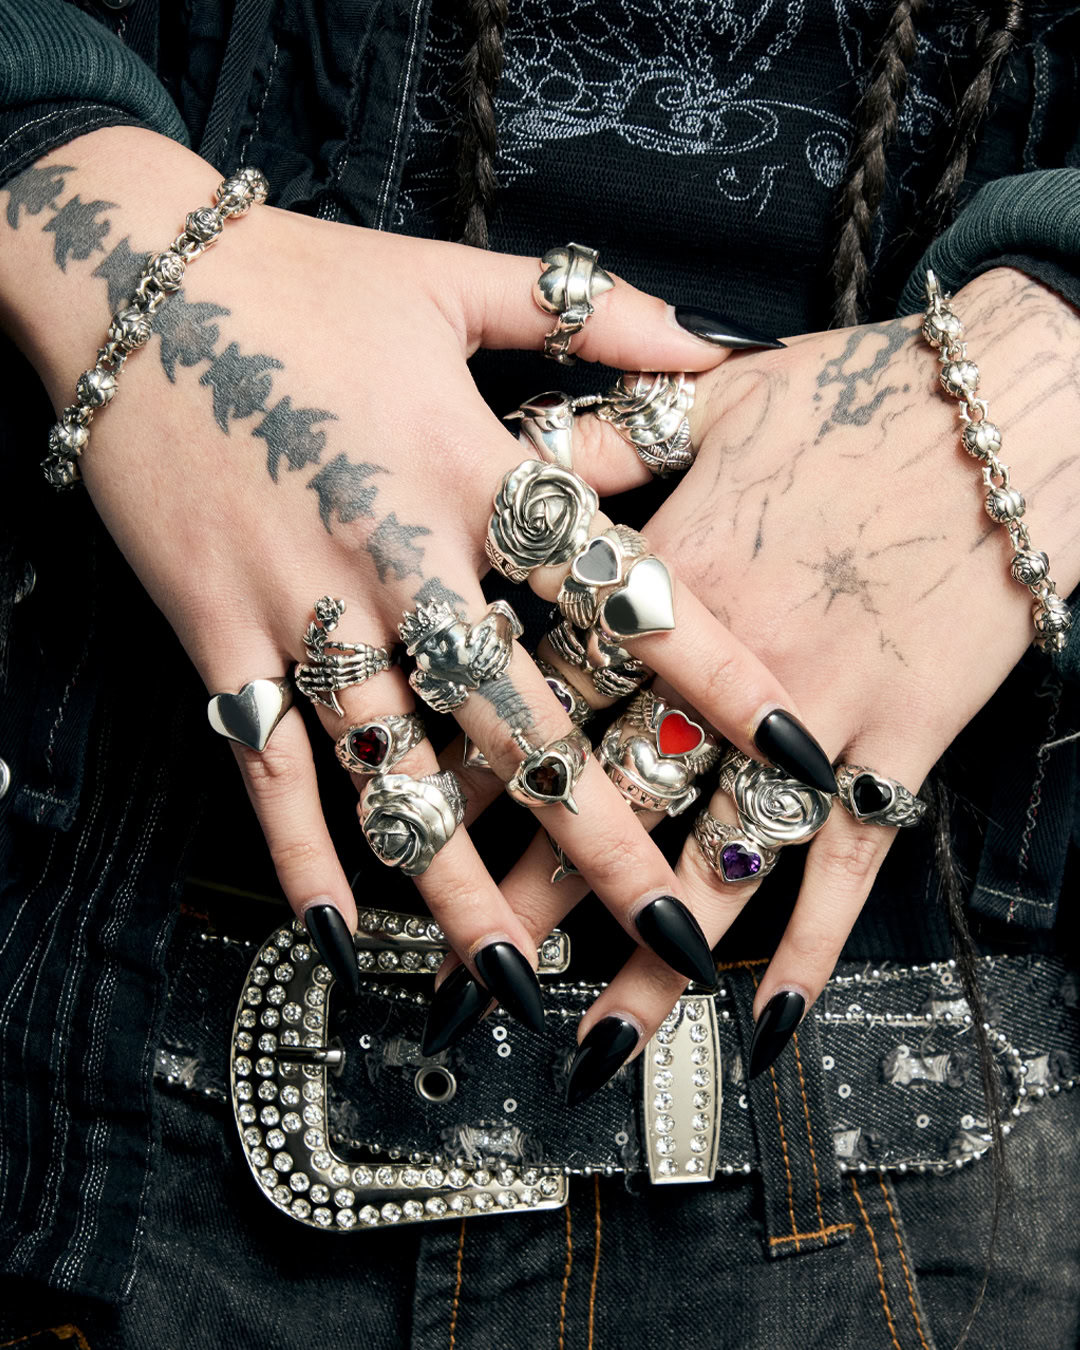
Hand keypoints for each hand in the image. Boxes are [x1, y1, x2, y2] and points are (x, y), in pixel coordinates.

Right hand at [1, 127, 820, 1025]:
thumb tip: (715, 339)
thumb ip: (592, 314)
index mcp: (469, 466)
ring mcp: (300, 607)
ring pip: (396, 771)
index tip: (793, 750)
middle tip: (675, 927)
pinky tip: (340, 937)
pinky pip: (264, 767)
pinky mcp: (216, 638)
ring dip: (460, 885)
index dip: (715, 670)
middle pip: (520, 717)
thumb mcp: (454, 278)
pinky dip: (297, 853)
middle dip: (603, 830)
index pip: (618, 587)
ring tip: (520, 980)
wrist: (124, 278)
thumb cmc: (299, 278)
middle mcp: (397, 555)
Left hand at [440, 265, 1079, 1092]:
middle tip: (468, 973)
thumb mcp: (707, 399)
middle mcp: (723, 666)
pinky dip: (814, 947)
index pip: (546, 697)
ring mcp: (817, 715)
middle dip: (534, 894)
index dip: (477, 772)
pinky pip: (849, 864)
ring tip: (593, 1043)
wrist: (1012, 406)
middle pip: (610, 797)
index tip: (416, 834)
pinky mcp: (899, 743)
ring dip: (653, 961)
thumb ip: (598, 439)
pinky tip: (771, 1025)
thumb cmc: (858, 394)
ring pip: (716, 860)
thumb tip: (511, 456)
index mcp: (664, 580)